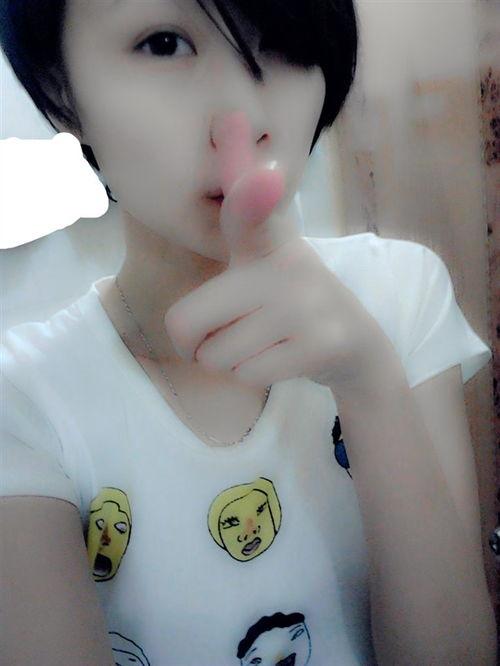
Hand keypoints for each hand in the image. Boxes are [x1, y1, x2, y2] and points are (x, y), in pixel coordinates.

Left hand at [164, 113, 393, 394]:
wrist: (355, 344)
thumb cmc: (288, 297)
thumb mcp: (263, 250)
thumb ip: (241, 201)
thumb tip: (229, 117)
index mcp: (267, 238)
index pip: (250, 210)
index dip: (253, 192)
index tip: (265, 171)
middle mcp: (287, 264)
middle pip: (186, 322)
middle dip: (196, 340)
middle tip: (227, 330)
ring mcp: (306, 306)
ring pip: (216, 357)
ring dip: (229, 360)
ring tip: (264, 341)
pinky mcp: (319, 346)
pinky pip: (245, 375)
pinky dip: (253, 374)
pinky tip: (282, 356)